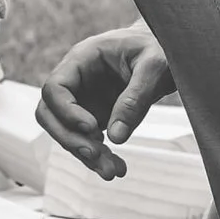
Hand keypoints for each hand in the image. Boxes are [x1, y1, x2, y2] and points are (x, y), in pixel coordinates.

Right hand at [36, 22, 174, 179]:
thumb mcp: (154, 67)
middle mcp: (77, 81)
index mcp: (82, 58)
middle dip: (70, 139)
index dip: (66, 111)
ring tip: (113, 171)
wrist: (169, 49)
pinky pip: (86, 141)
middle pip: (50, 114)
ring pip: (66, 133)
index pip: (54, 88)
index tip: (92, 128)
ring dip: (85, 155)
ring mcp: (83, 100)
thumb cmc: (159, 47)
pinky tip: (117, 168)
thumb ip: (135, 99)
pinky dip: (98, 157)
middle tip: (96, 155)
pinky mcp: (95, 116)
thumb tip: (116, 137)